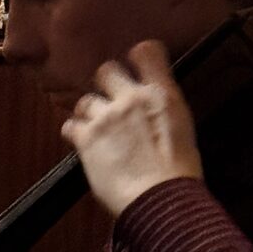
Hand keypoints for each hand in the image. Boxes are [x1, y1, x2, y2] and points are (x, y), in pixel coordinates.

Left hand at [60, 42, 202, 218]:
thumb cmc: (179, 172)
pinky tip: (83, 143)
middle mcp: (132, 98)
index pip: (146, 51)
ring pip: (86, 101)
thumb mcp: (182, 128)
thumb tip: (151, 104)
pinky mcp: (86, 139)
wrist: (161, 200)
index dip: (138, 57)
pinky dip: (74, 133)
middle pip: (106, 70)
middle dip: (107, 85)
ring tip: (99, 132)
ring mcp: (106, 117)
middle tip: (112, 104)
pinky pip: (70, 125)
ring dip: (90, 114)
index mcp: (162, 93)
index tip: (135, 69)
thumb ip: (161, 108)